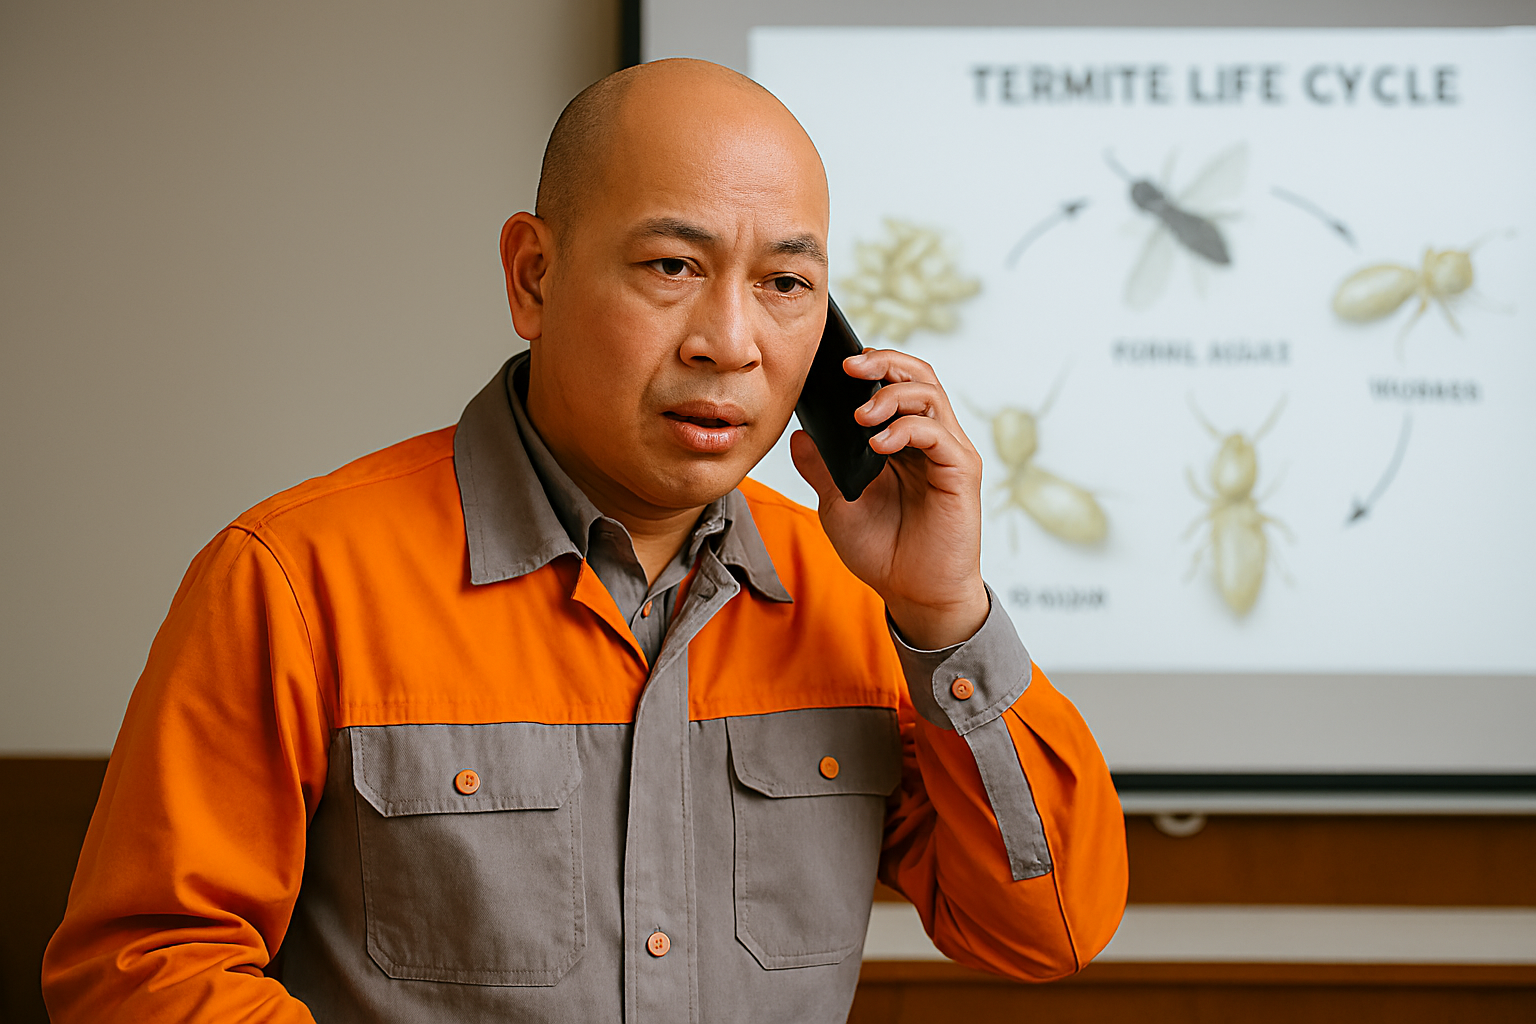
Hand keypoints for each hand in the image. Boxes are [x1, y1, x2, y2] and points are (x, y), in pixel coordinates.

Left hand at [790, 349, 988, 648]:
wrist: (915, 594)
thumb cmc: (883, 550)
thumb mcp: (837, 506)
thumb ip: (821, 469)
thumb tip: (799, 434)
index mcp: (900, 439)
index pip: (891, 383)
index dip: (868, 366)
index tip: (832, 365)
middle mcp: (929, 437)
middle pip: (917, 374)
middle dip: (881, 362)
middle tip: (847, 368)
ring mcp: (947, 451)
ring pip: (929, 394)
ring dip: (890, 395)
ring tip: (859, 418)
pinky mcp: (961, 471)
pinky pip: (937, 433)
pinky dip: (906, 429)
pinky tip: (879, 445)